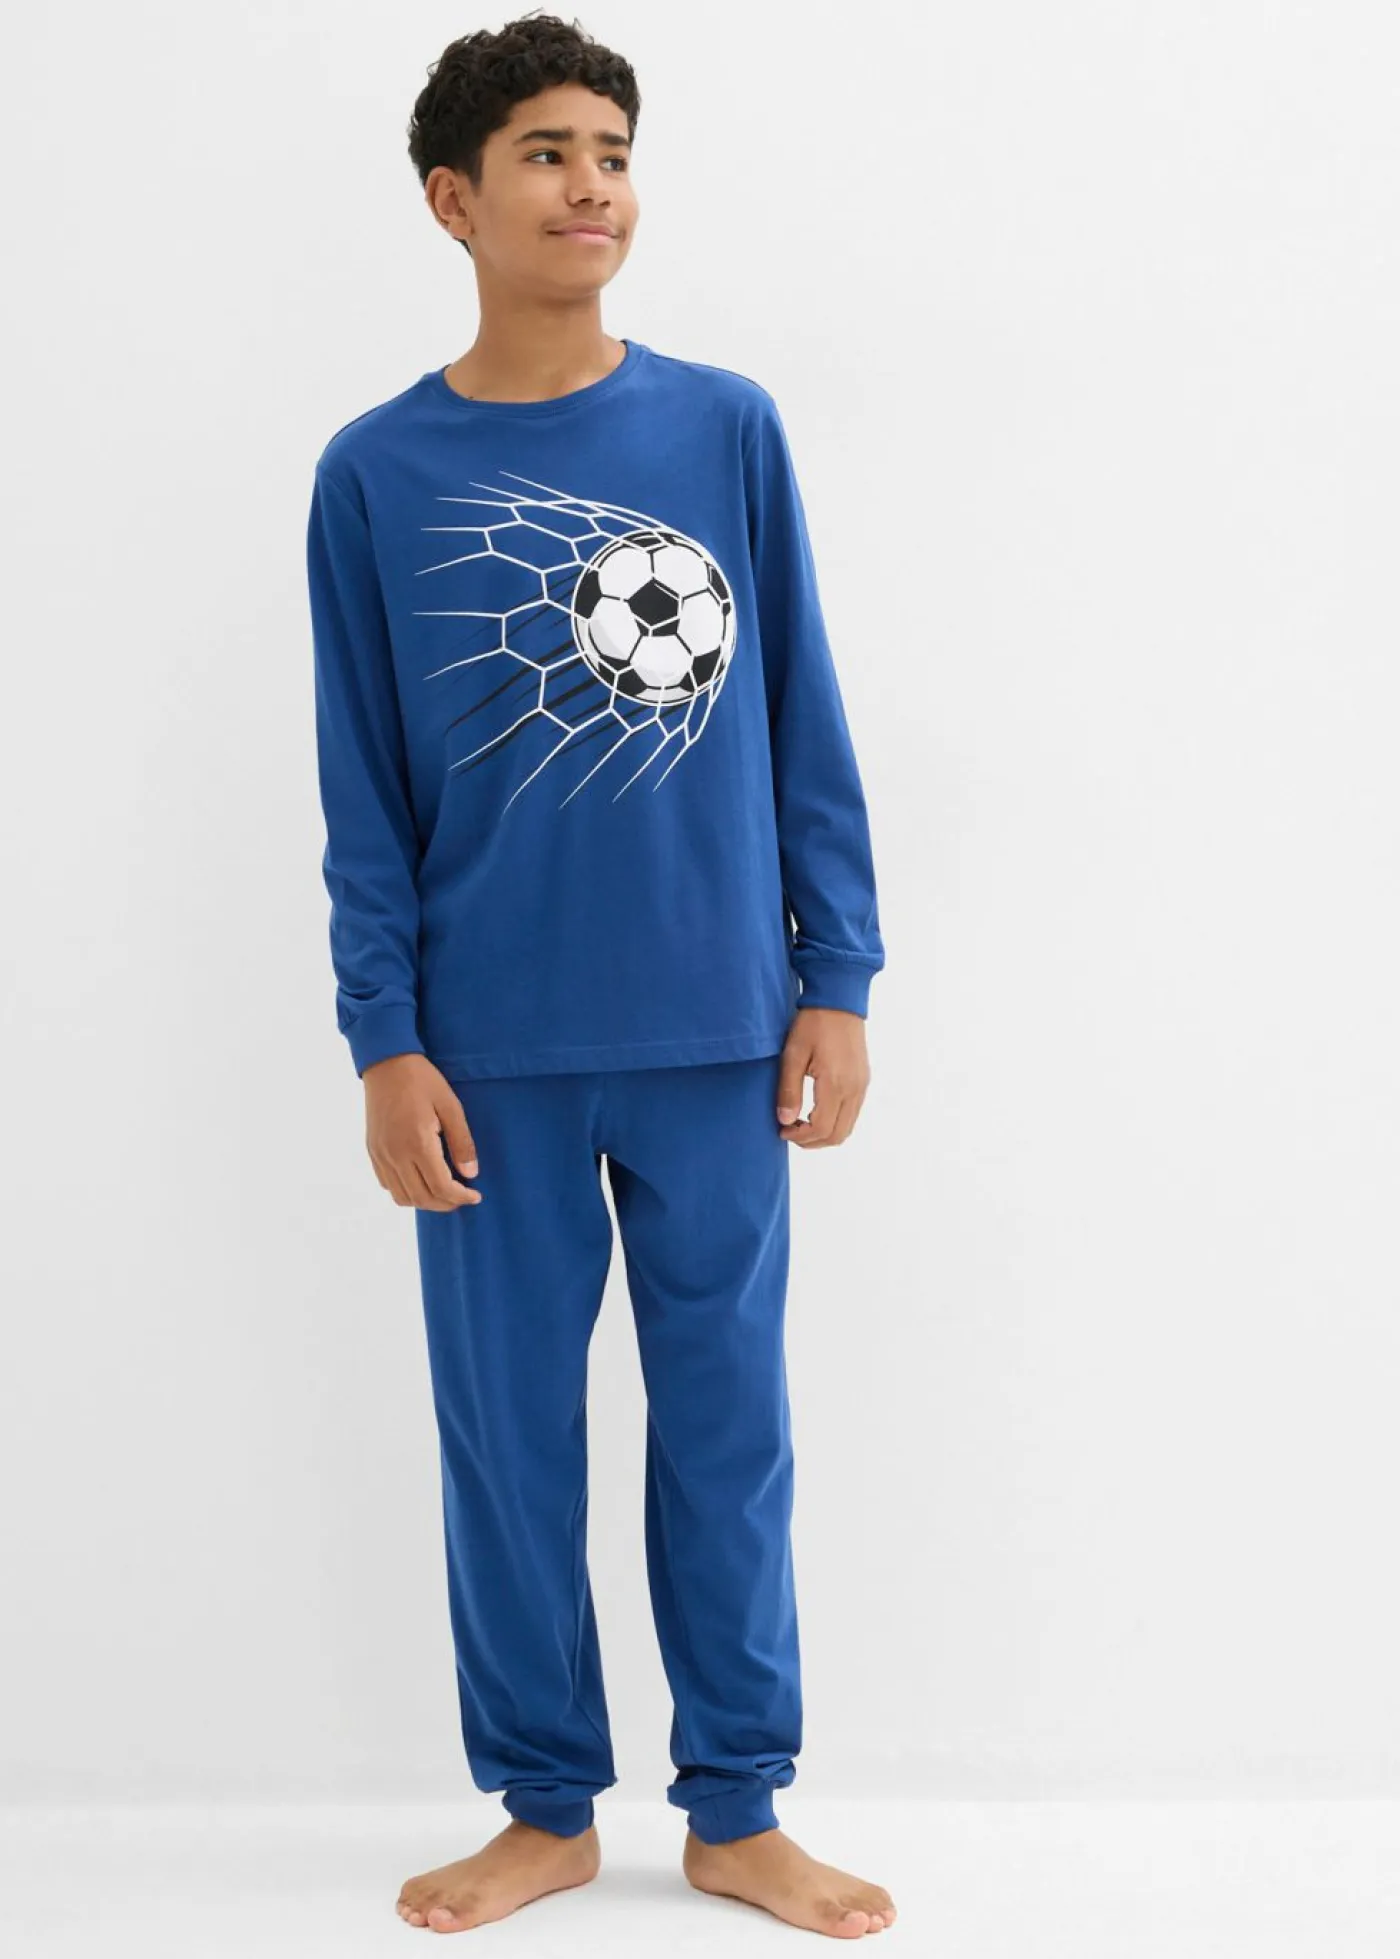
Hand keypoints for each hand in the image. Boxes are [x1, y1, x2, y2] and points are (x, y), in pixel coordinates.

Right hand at [362, 1053, 481, 1209]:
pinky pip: (387, 1184)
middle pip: (421, 1198)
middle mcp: (395, 1154)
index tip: (475, 1196)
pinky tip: (421, 1179)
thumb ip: (462, 1142)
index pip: (441, 1187)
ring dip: (425, 1201)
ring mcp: (381, 1154)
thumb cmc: (423, 1080)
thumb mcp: (451, 1106)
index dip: (461, 1197)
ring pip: (402, 1197)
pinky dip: (406, 1191)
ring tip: (443, 1192)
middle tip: (462, 1197)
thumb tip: (470, 1174)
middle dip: (445, 1204)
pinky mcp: (373, 1151)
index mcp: (418, 1143)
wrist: (386, 1063)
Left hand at [775, 1007, 870, 1147]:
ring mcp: (861, 1086)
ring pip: (847, 1128)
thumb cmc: (813, 1024)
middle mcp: (854, 1089)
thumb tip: (785, 1121)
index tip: (781, 1129)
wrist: (839, 1002)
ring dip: (824, 1134)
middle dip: (812, 1141)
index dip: (800, 1137)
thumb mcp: (793, 1055)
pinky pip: (852, 1114)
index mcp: (836, 1084)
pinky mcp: (863, 1081)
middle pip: (838, 1135)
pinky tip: (815, 1111)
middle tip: (790, 1131)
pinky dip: (834, 1122)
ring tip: (800, 1122)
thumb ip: (789, 1090)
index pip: (821, 1128)